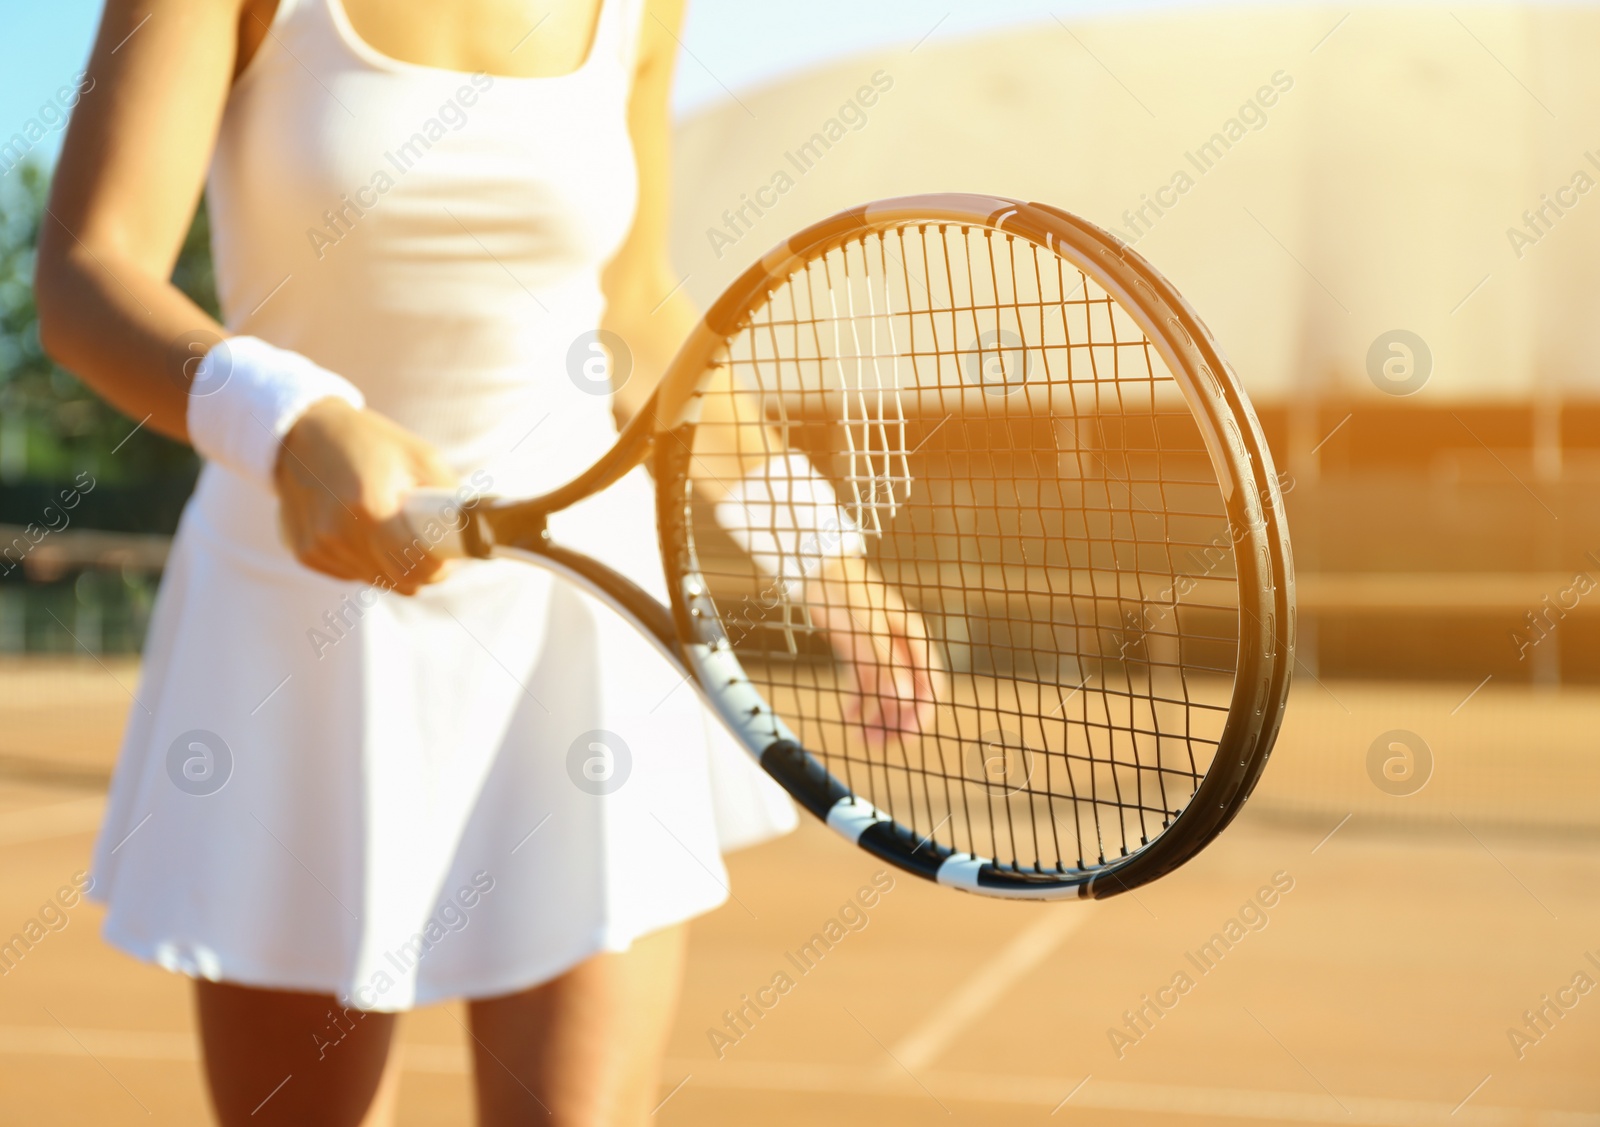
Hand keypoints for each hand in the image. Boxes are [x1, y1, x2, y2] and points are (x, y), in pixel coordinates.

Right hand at [274, 399, 457, 594]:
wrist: (302, 433)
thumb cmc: (369, 442)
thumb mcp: (420, 457)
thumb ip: (450, 496)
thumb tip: (479, 530)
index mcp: (369, 510)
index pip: (417, 569)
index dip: (441, 568)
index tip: (449, 555)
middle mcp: (339, 535)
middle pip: (400, 583)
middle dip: (421, 569)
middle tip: (426, 543)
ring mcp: (319, 548)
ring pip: (377, 581)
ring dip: (391, 564)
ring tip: (388, 527)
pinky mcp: (306, 554)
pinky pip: (352, 573)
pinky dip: (364, 560)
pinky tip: (360, 528)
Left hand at [808, 554, 945, 740]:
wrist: (820, 570)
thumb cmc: (851, 589)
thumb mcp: (869, 626)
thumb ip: (885, 662)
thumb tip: (902, 698)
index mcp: (913, 635)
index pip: (928, 679)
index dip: (923, 707)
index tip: (913, 732)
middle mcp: (899, 646)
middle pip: (906, 691)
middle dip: (898, 718)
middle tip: (887, 743)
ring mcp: (878, 650)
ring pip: (883, 692)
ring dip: (877, 716)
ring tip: (865, 739)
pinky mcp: (857, 653)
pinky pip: (862, 684)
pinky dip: (858, 703)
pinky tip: (850, 719)